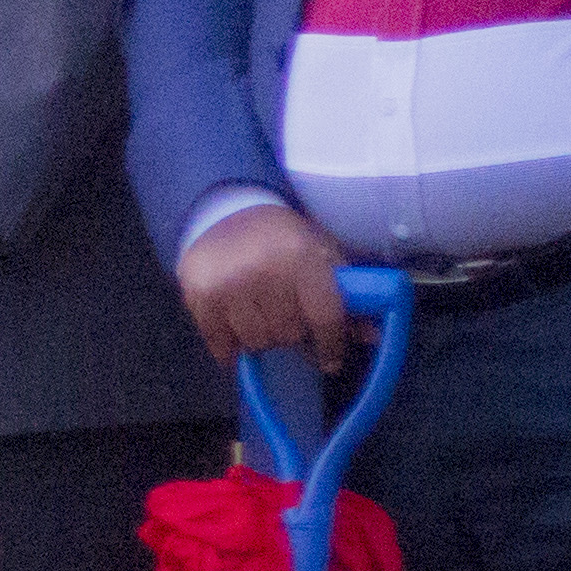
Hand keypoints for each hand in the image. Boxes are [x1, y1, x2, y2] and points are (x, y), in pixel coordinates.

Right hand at [178, 200, 351, 371]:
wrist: (228, 210)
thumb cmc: (284, 237)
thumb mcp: (322, 254)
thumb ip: (347, 295)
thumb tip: (370, 337)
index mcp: (303, 258)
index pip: (324, 318)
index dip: (331, 345)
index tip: (331, 360)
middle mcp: (264, 271)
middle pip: (288, 334)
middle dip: (294, 336)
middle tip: (291, 324)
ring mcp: (227, 284)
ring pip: (255, 342)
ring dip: (263, 339)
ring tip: (264, 322)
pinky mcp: (199, 294)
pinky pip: (219, 343)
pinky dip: (230, 348)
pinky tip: (237, 336)